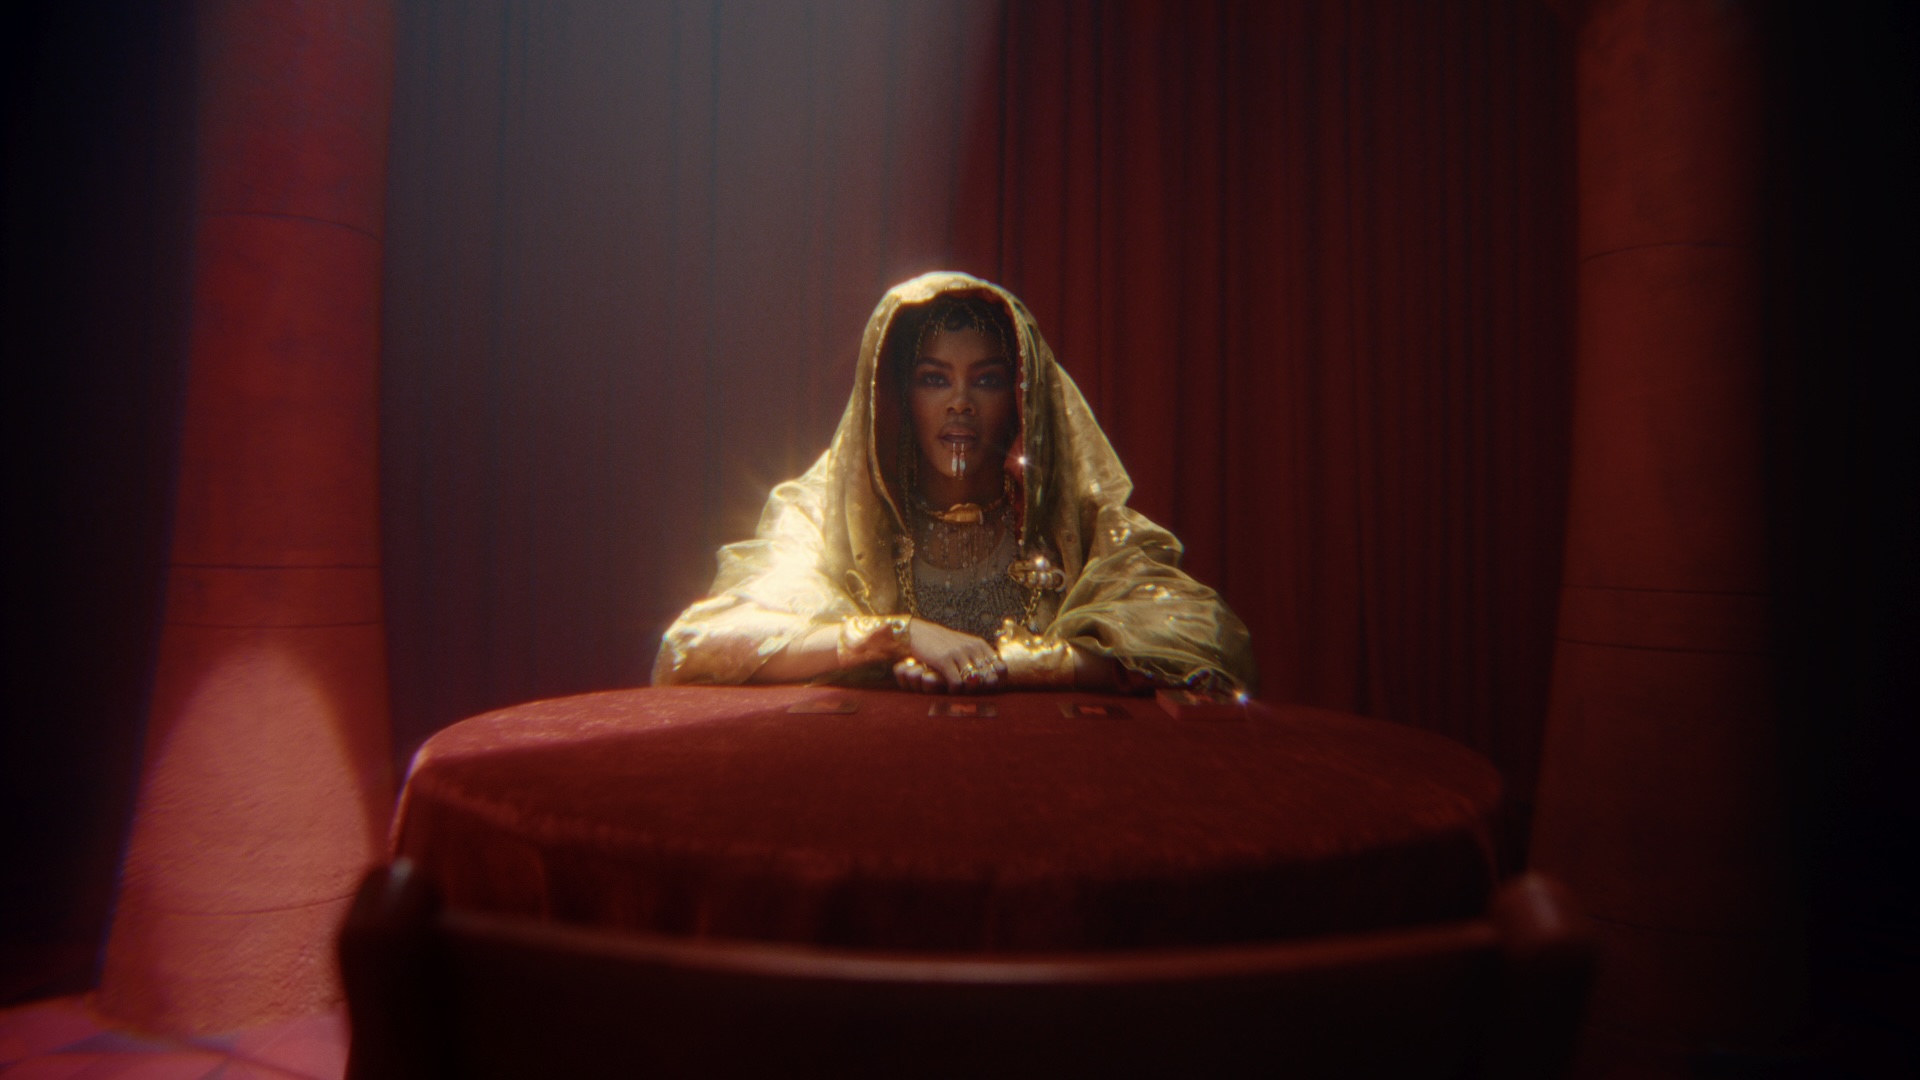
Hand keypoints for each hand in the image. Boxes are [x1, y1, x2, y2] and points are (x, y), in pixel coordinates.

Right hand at [891, 620, 1005, 693]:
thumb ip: (978, 656)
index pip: (1001, 667)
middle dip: (984, 690)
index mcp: (979, 645)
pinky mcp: (944, 660)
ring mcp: (958, 654)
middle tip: (976, 695)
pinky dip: (954, 691)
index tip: (991, 690)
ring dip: (968, 691)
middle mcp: (971, 648)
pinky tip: (949, 690)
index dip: (999, 682)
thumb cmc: (941, 642)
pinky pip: (957, 683)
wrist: (917, 633)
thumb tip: (993, 674)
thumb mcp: (963, 644)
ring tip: (962, 694)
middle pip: (989, 677)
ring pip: (974, 682)